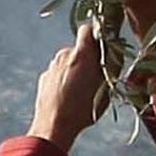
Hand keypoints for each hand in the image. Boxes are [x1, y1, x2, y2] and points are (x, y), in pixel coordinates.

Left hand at [29, 23, 106, 152]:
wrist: (54, 126)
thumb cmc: (83, 109)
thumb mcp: (104, 88)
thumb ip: (108, 67)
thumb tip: (112, 54)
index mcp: (81, 54)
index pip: (87, 29)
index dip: (96, 33)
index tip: (103, 44)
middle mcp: (64, 55)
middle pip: (78, 48)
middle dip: (87, 57)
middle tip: (95, 75)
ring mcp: (52, 66)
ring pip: (67, 61)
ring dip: (75, 69)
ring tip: (81, 90)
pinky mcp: (44, 78)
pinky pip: (58, 73)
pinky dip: (64, 79)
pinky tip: (68, 96)